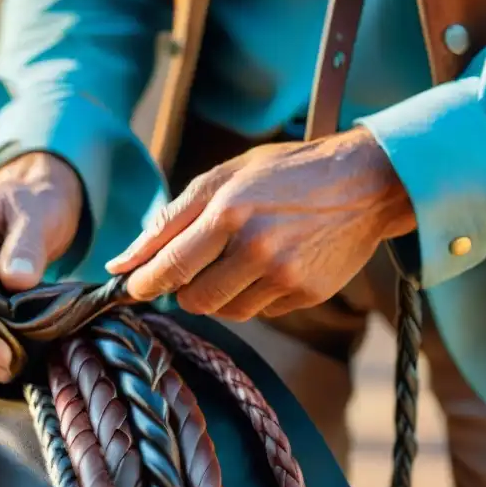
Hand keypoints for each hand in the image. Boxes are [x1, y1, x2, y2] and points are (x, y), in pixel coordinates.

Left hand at [105, 127, 414, 320]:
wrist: (365, 182)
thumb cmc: (284, 174)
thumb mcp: (223, 177)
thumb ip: (169, 220)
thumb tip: (120, 263)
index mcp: (229, 212)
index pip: (169, 266)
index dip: (144, 283)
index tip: (131, 286)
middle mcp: (257, 248)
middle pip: (194, 300)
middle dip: (184, 289)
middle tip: (196, 267)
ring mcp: (285, 276)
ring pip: (226, 311)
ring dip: (220, 293)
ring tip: (240, 258)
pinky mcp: (307, 295)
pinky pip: (260, 312)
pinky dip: (254, 295)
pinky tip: (272, 265)